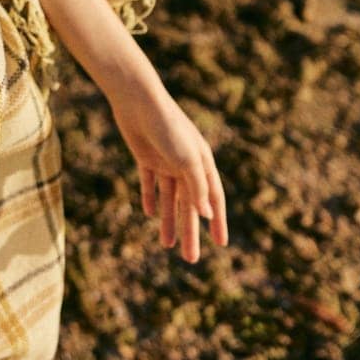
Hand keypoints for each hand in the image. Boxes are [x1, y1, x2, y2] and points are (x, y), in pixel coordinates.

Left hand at [107, 76, 229, 261]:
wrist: (138, 100)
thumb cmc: (167, 127)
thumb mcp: (186, 159)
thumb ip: (197, 186)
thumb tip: (206, 214)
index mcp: (202, 163)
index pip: (213, 199)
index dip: (217, 222)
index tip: (221, 244)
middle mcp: (185, 164)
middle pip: (190, 205)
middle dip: (190, 231)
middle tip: (191, 259)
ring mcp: (165, 161)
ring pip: (169, 199)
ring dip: (169, 221)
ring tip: (168, 246)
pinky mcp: (145, 157)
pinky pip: (149, 183)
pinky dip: (150, 198)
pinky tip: (149, 214)